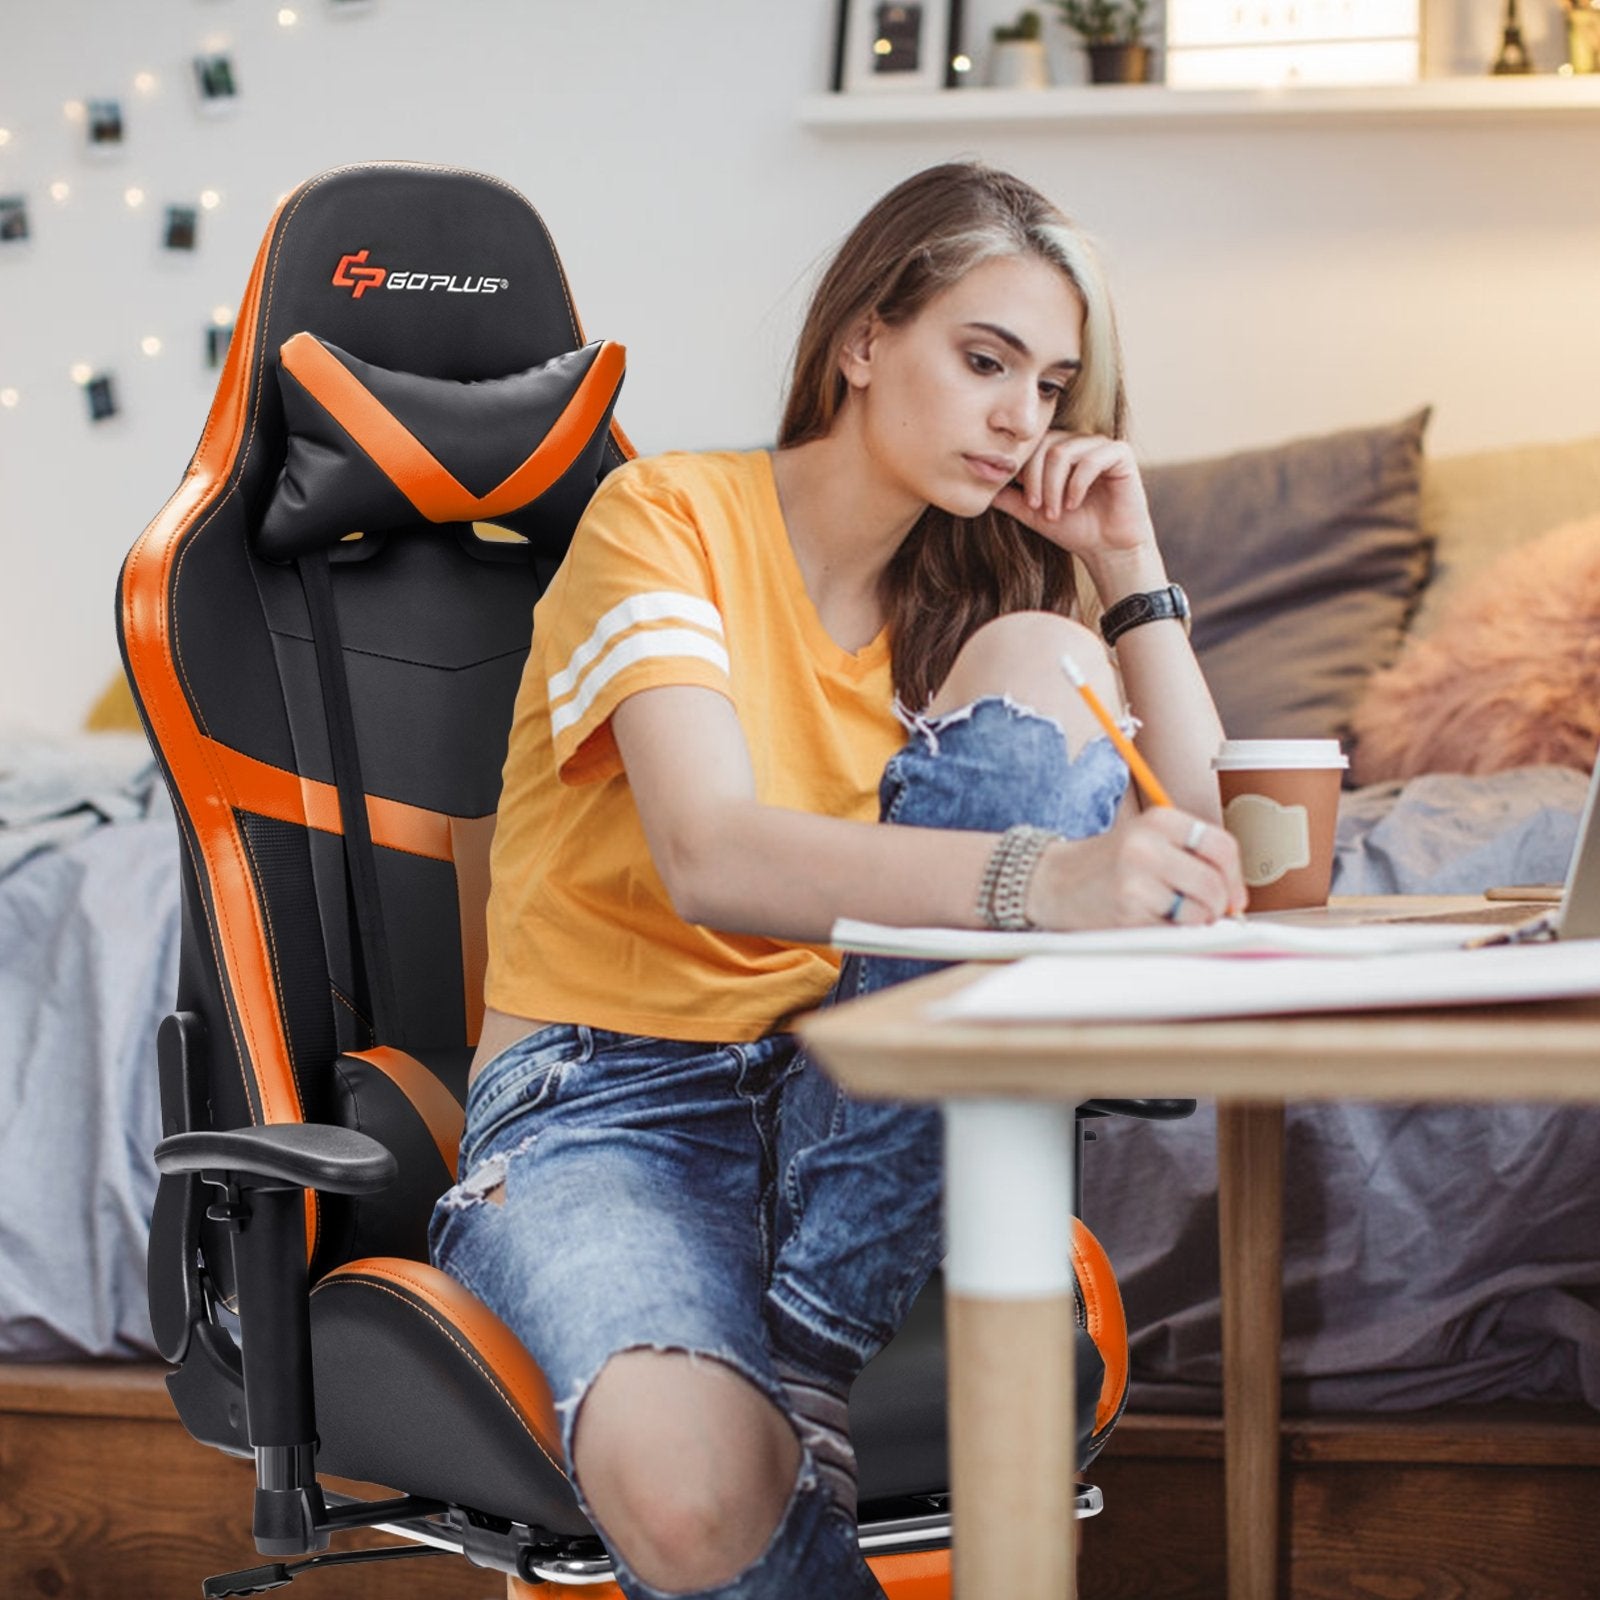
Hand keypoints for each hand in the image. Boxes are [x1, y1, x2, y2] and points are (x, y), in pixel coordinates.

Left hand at [991, 432, 1159, 585]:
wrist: (1107, 548)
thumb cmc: (1073, 528)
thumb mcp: (1032, 512)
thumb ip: (1009, 497)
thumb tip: (979, 488)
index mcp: (1059, 449)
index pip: (1032, 446)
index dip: (1025, 472)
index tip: (1028, 503)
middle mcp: (1079, 442)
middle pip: (1046, 446)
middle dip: (1037, 480)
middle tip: (1039, 508)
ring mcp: (1100, 445)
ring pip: (1064, 452)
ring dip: (1055, 486)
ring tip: (1056, 511)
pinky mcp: (1120, 454)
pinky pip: (1091, 458)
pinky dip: (1077, 484)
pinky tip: (1074, 504)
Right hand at [1028, 809, 1246, 929]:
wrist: (1052, 881)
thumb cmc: (1108, 865)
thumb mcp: (1148, 840)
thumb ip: (1192, 856)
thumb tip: (1236, 897)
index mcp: (1158, 820)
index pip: (1222, 847)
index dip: (1235, 877)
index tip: (1233, 895)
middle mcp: (1146, 846)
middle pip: (1214, 885)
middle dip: (1216, 906)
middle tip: (1200, 910)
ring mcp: (1135, 880)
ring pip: (1199, 913)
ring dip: (1192, 923)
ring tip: (1167, 913)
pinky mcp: (1127, 913)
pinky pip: (1174, 933)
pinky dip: (1169, 935)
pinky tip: (1148, 921)